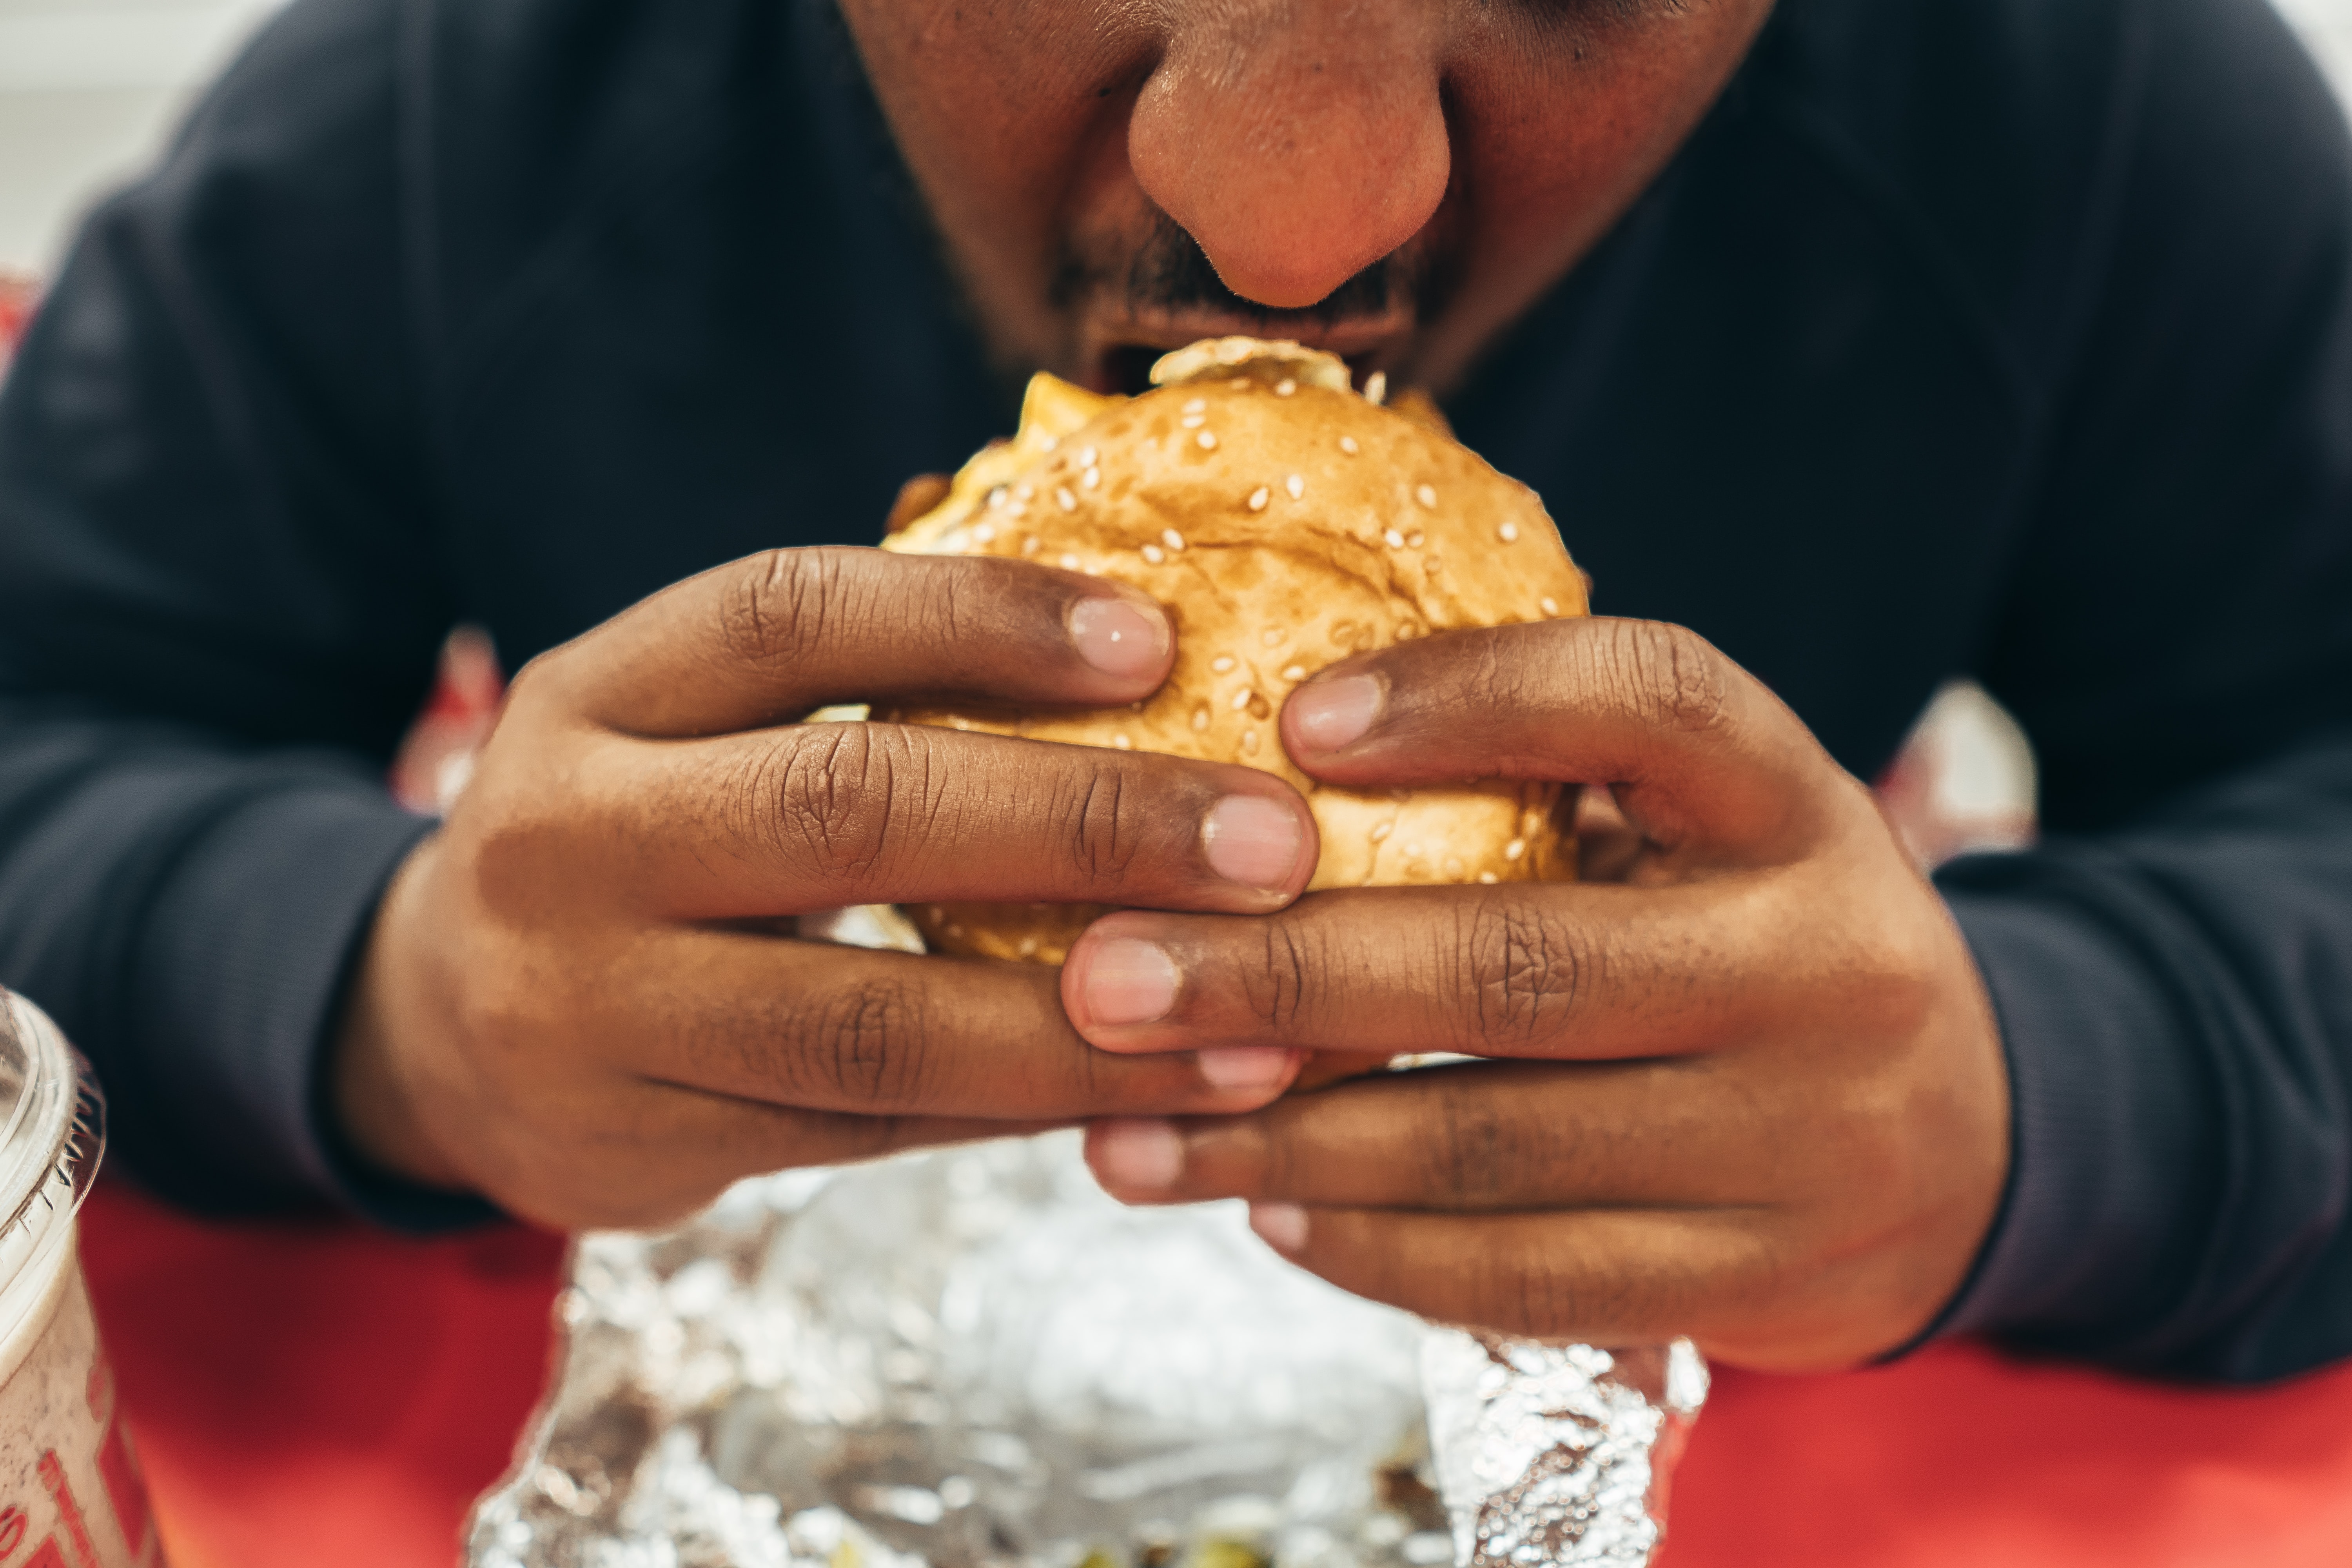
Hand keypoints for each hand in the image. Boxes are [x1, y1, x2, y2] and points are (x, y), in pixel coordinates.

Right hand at [335, 547, 1321, 1228]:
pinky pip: (870, 1130)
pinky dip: (1023, 1110)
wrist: (433, 1021)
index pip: (790, 615)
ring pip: (870, 1019)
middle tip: (1275, 842)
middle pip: (846, 807)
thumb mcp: (685, 725)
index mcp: (595, 692)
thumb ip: (851, 689)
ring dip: (1085, 1023)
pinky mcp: (641, 1142)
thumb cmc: (634, 834)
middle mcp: (571, 837)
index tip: (1157, 640)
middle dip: (1082, 823)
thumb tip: (1141, 655)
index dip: (978, 617)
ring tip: (1259, 1018)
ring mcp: (592, 1006)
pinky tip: (1154, 1093)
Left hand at [1065, 617, 2009, 1370]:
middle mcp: (1821, 964)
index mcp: (1799, 808)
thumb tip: (1257, 777)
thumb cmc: (1758, 946)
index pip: (1650, 702)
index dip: (1472, 695)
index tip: (1292, 718)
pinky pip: (1529, 1276)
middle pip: (1520, 961)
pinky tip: (1264, 1211)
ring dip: (1284, 1144)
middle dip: (1284, 974)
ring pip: (1497, 1144)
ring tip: (1124, 1131)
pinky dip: (1375, 1248)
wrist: (1974, 1142)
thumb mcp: (1706, 836)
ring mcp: (1803, 1137)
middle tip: (1102, 978)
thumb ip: (1550, 796)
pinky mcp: (1766, 1279)